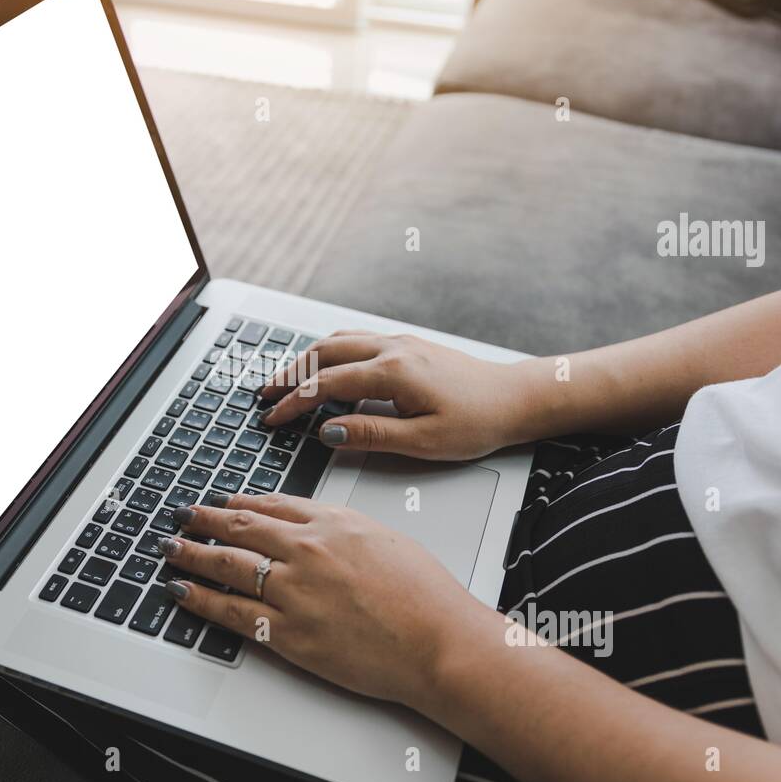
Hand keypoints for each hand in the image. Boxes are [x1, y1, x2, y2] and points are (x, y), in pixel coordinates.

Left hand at [157, 492, 479, 707]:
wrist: (438, 641)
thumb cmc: (425, 597)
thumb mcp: (385, 539)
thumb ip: (344, 531)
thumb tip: (318, 530)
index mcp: (333, 522)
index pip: (271, 504)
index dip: (238, 502)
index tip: (221, 501)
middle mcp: (307, 549)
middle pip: (239, 527)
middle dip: (203, 519)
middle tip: (182, 516)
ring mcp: (294, 590)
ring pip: (227, 564)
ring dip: (191, 553)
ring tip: (170, 548)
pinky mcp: (289, 632)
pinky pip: (232, 612)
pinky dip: (200, 600)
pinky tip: (182, 592)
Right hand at [260, 330, 532, 460]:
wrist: (515, 399)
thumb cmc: (478, 421)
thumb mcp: (423, 441)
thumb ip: (370, 434)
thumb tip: (327, 431)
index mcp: (392, 372)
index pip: (325, 385)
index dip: (292, 402)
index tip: (271, 418)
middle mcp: (392, 348)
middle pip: (323, 354)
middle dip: (289, 375)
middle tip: (264, 396)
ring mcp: (399, 342)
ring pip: (337, 341)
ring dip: (306, 359)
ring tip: (285, 381)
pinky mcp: (407, 345)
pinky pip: (355, 340)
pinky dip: (329, 352)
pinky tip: (324, 366)